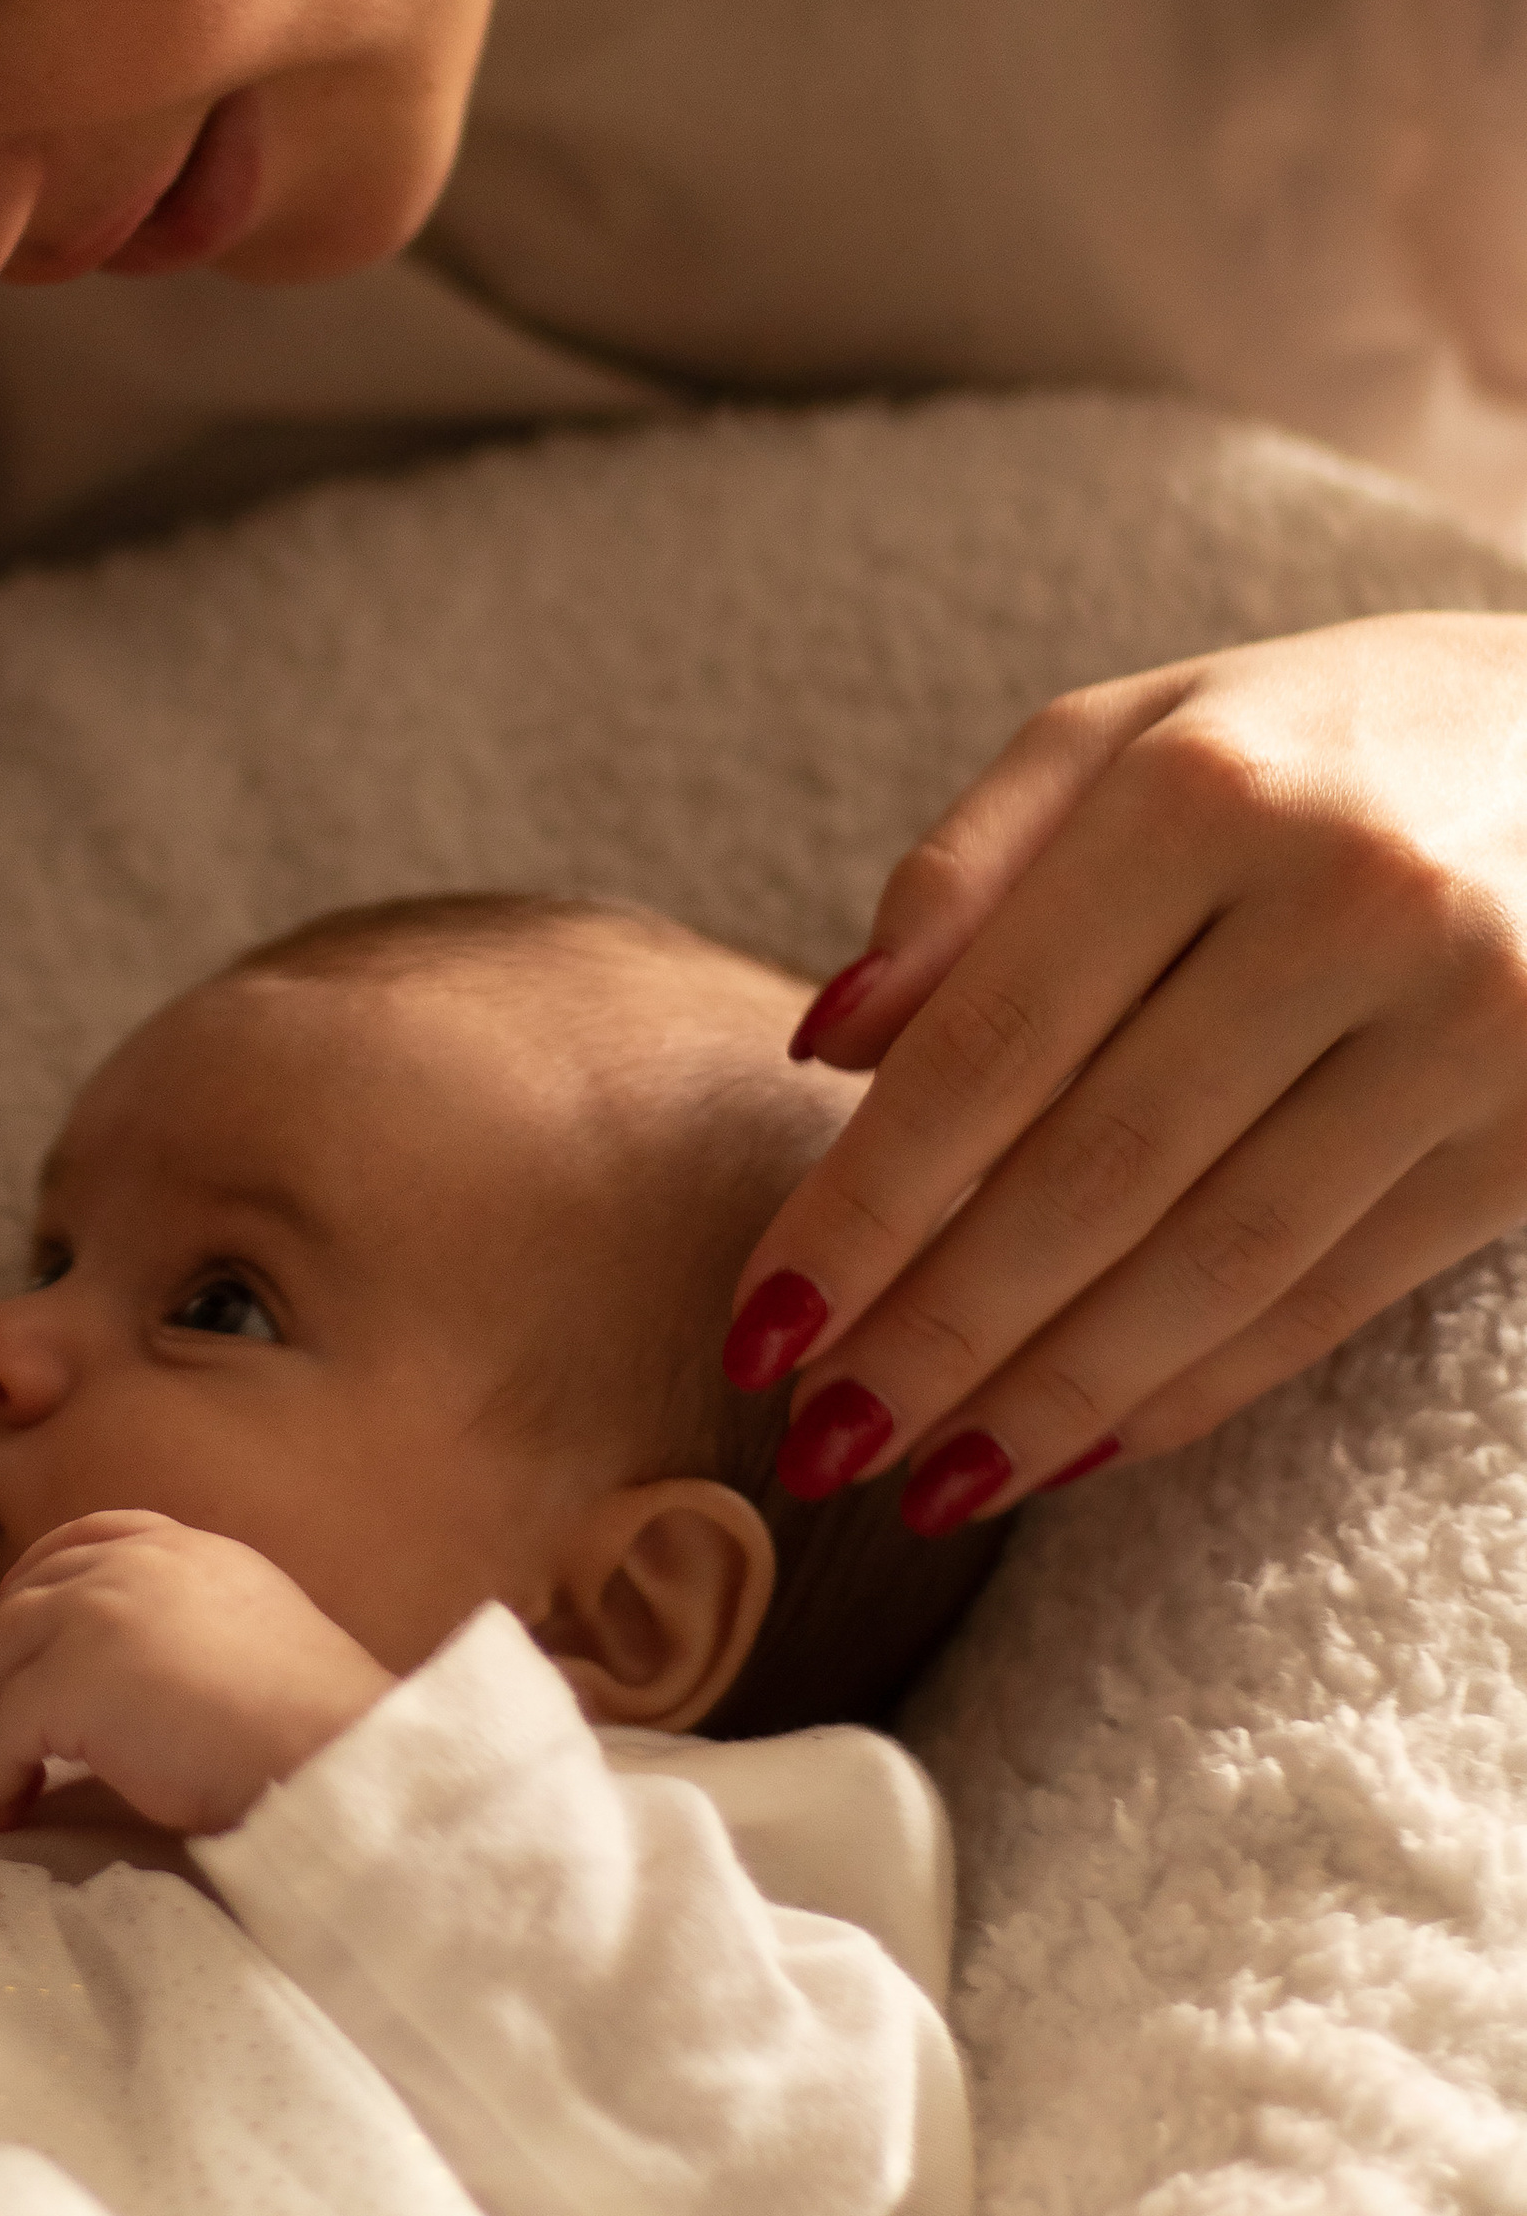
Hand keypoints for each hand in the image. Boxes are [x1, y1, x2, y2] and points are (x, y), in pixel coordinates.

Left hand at [0, 1512, 390, 1835]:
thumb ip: (187, 1626)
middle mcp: (132, 1564)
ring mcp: (94, 1615)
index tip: (23, 1639)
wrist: (329, 1753)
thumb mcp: (252, 1632)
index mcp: (184, 1548)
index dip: (36, 1587)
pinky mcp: (70, 1684)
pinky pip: (2, 1732)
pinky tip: (3, 1811)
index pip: (83, 1539)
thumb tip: (134, 1676)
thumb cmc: (312, 1720)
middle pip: (22, 1599)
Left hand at [726, 616, 1526, 1527]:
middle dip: (936, 1331)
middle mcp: (1344, 901)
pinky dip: (1201, 1385)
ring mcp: (1466, 1021)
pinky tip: (1084, 1447)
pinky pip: (1337, 1291)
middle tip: (817, 1442)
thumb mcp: (1141, 733)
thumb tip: (824, 1040)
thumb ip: (971, 869)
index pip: (991, 1042)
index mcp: (1202, 790)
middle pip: (1093, 1171)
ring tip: (927, 1482)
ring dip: (1054, 1395)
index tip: (758, 1323)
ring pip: (1215, 1260)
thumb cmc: (1327, 738)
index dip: (865, 1201)